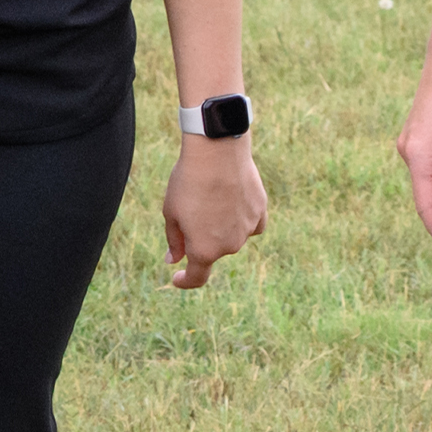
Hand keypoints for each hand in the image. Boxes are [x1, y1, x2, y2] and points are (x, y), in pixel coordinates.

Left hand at [161, 129, 269, 288]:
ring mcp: (247, 230)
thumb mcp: (171, 212)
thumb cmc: (188, 182)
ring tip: (211, 193)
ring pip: (232, 235)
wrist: (217, 151)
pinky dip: (241, 218)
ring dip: (220, 224)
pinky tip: (233, 200)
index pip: (197, 277)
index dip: (185, 280)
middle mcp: (230, 246)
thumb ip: (175, 241)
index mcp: (204, 250)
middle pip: (213, 249)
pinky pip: (251, 223)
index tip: (176, 277)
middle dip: (201, 236)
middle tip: (190, 206)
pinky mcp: (260, 211)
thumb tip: (174, 260)